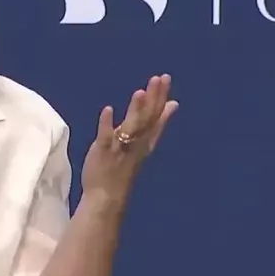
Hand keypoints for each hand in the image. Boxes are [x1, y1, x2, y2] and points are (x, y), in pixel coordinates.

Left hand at [81, 74, 177, 203]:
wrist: (107, 198)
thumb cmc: (122, 169)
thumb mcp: (142, 145)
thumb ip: (155, 124)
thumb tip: (171, 105)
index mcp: (145, 142)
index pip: (156, 117)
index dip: (161, 98)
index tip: (166, 79)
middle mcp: (136, 144)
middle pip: (147, 118)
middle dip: (154, 97)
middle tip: (159, 77)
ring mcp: (120, 148)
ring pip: (131, 127)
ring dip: (136, 110)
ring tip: (140, 92)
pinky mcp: (104, 152)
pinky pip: (106, 137)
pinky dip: (106, 123)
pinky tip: (107, 109)